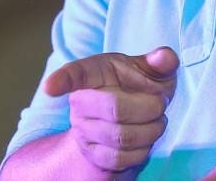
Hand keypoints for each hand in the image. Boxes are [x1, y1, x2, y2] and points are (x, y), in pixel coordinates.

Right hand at [44, 46, 178, 173]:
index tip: (50, 87)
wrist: (127, 121)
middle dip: (149, 107)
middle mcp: (80, 101)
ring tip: (155, 120)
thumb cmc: (137, 88)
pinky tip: (145, 138)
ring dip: (151, 129)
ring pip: (122, 136)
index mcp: (92, 72)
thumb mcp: (149, 70)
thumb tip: (166, 56)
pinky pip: (123, 158)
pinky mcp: (93, 154)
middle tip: (160, 103)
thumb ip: (160, 61)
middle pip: (115, 108)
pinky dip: (144, 149)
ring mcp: (84, 130)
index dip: (61, 80)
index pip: (74, 75)